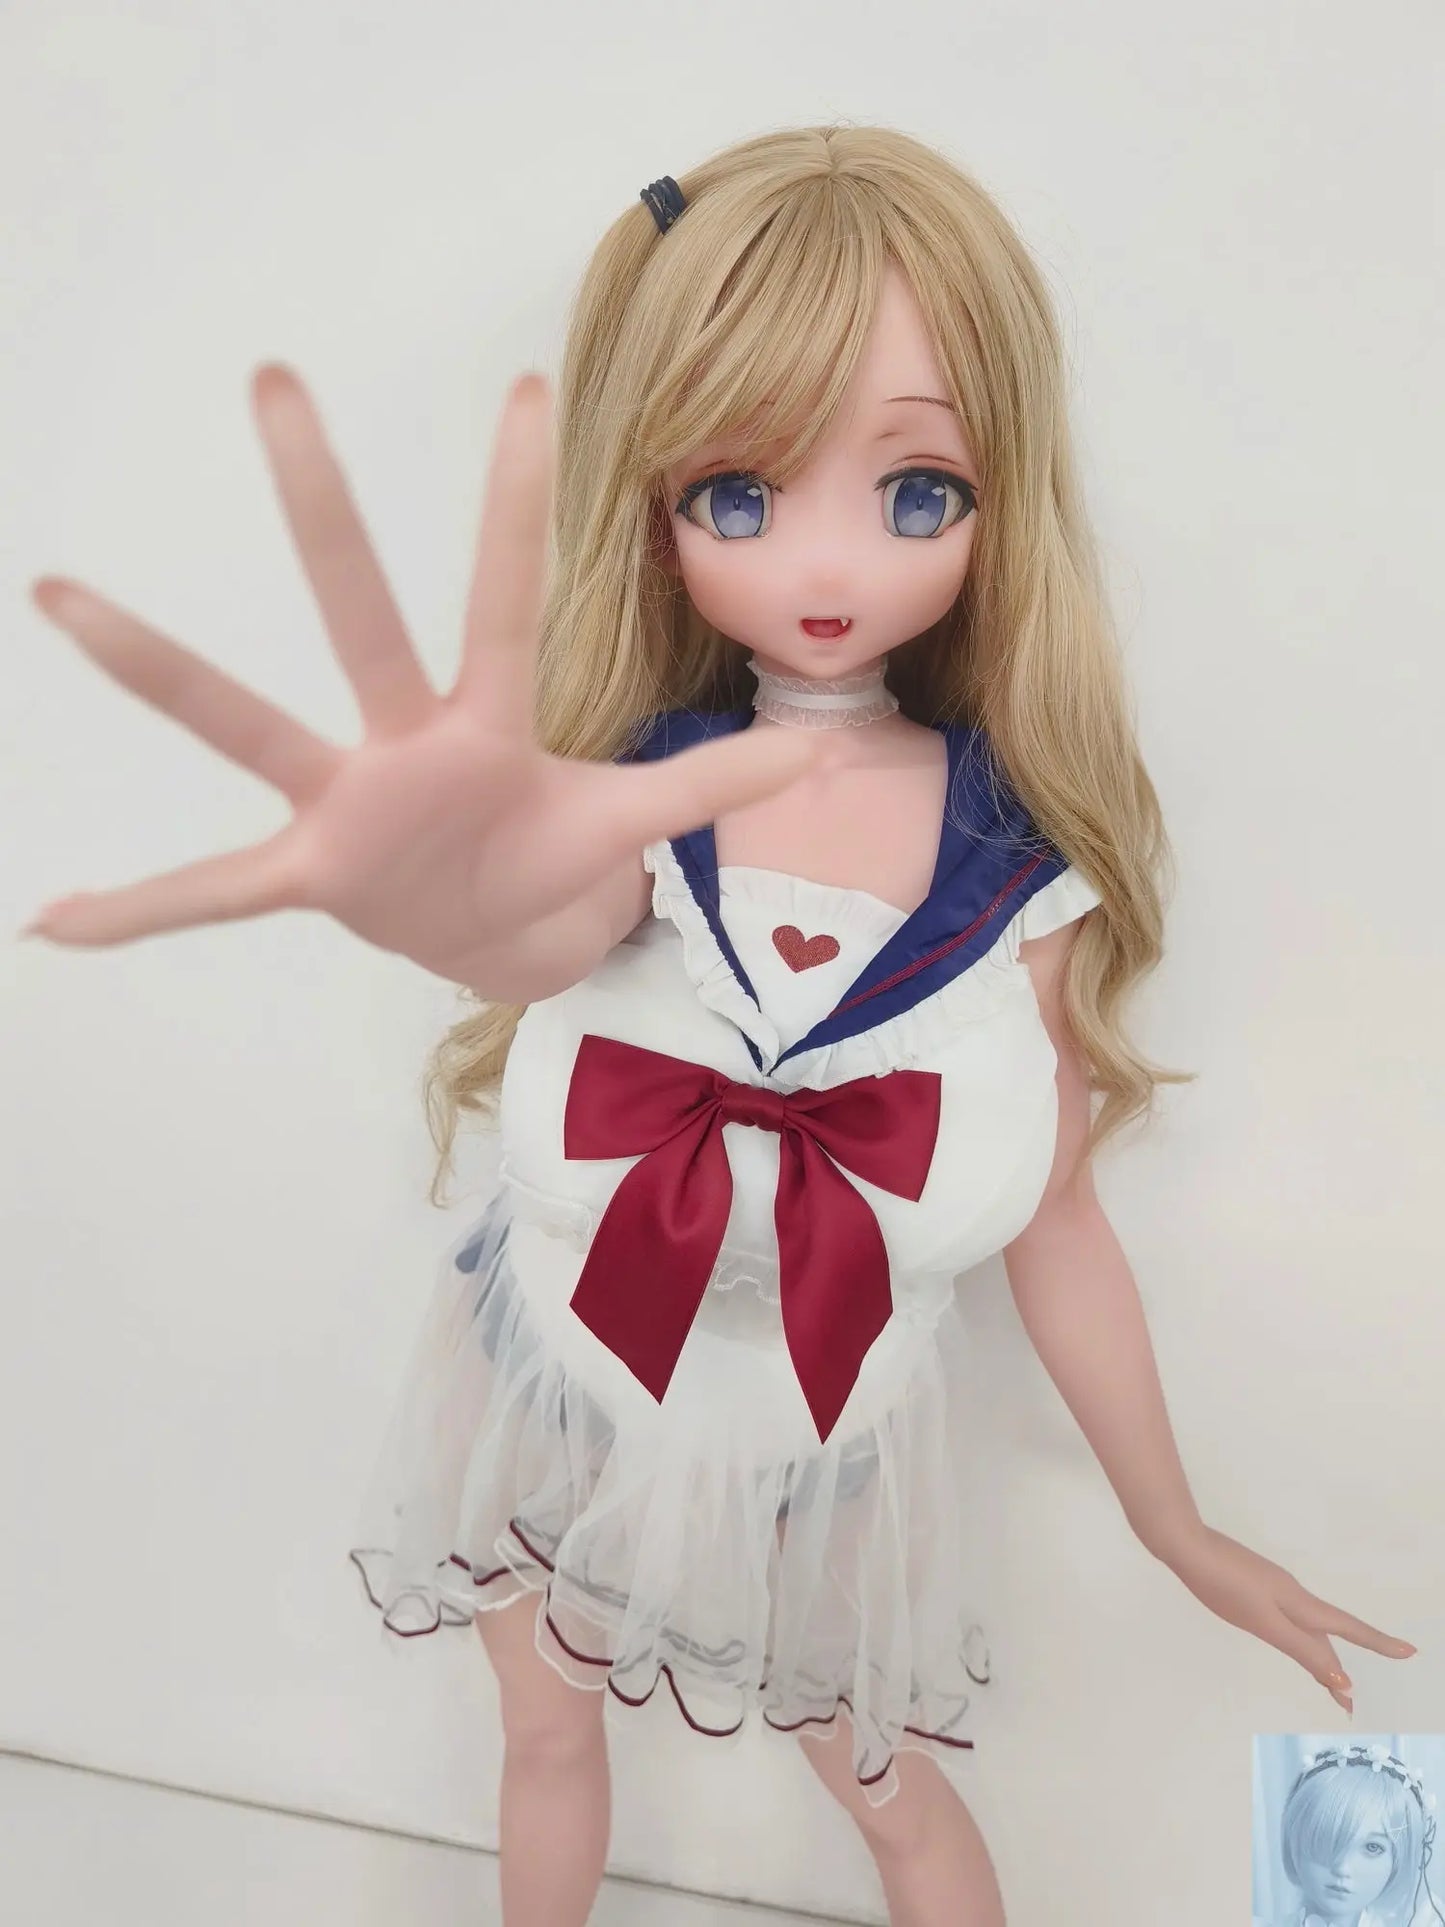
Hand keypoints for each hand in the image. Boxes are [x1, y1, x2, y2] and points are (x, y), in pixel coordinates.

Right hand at [24, 368, 825, 978]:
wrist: (506, 939)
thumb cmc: (560, 862)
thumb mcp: (635, 826)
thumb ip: (714, 787)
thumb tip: (827, 752)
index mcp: (490, 723)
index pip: (504, 598)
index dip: (513, 505)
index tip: (521, 390)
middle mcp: (403, 741)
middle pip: (358, 613)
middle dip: (323, 509)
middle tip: (272, 377)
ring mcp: (346, 803)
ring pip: (245, 722)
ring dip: (158, 664)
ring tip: (59, 590)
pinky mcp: (314, 873)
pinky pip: (214, 891)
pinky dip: (141, 910)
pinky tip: (48, 923)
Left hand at [1160, 1522, 1415, 1712]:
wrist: (1185, 1546)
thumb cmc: (1223, 1585)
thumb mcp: (1266, 1623)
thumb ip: (1304, 1650)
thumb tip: (1344, 1680)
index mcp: (1298, 1604)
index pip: (1348, 1629)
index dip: (1378, 1643)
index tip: (1410, 1653)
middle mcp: (1291, 1594)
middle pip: (1328, 1634)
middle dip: (1342, 1667)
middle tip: (1349, 1704)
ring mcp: (1272, 1588)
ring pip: (1307, 1626)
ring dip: (1322, 1654)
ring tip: (1329, 1683)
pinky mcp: (1253, 1585)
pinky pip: (1289, 1618)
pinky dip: (1300, 1637)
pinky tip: (1292, 1640)